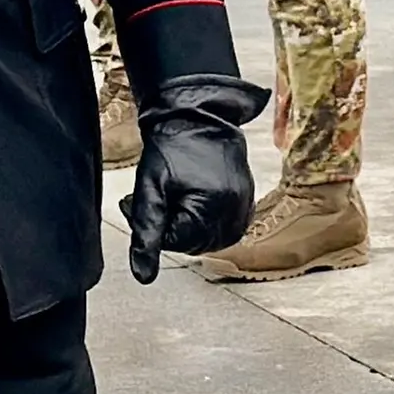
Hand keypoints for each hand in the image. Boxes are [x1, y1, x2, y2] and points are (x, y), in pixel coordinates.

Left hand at [122, 74, 269, 280]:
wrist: (198, 116)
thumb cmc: (170, 149)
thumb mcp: (150, 191)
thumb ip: (146, 234)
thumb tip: (143, 277)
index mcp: (211, 208)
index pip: (175, 244)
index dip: (154, 227)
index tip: (144, 202)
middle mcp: (235, 211)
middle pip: (195, 245)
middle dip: (173, 227)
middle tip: (160, 198)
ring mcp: (246, 205)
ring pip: (211, 240)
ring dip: (191, 227)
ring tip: (178, 198)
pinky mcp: (250, 200)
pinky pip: (228, 228)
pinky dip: (209, 222)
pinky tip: (196, 201)